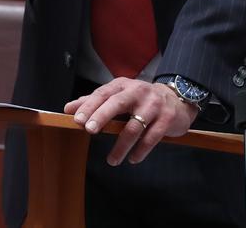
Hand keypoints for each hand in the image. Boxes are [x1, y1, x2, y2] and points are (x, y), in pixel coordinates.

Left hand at [64, 77, 196, 166]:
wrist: (176, 98)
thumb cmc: (140, 99)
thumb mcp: (119, 95)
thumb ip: (94, 102)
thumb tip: (69, 109)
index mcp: (123, 85)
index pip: (103, 93)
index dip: (90, 106)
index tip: (77, 120)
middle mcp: (138, 92)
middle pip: (118, 103)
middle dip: (102, 116)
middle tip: (90, 130)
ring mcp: (154, 105)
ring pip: (134, 126)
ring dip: (121, 145)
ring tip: (112, 160)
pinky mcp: (167, 118)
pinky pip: (151, 137)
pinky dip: (141, 150)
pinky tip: (133, 158)